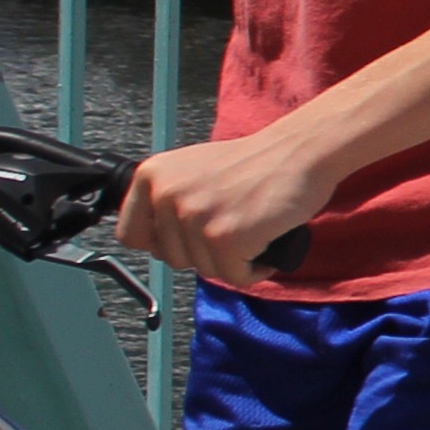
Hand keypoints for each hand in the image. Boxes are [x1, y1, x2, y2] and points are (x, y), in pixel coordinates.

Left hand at [119, 128, 339, 284]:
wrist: (300, 151)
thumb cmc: (256, 163)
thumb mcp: (192, 170)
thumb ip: (167, 200)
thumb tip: (154, 241)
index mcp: (152, 177)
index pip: (130, 234)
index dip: (161, 242)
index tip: (185, 237)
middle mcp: (166, 196)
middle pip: (171, 259)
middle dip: (204, 251)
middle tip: (233, 224)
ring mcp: (194, 218)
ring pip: (204, 270)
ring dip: (232, 260)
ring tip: (252, 229)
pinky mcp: (224, 238)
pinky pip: (234, 277)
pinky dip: (255, 270)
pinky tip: (265, 245)